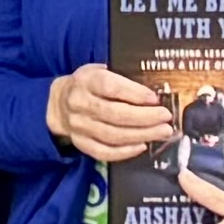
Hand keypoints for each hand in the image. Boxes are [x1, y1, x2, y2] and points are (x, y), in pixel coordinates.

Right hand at [46, 62, 172, 162]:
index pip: (111, 87)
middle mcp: (79, 104)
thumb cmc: (88, 86)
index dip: (135, 94)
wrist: (58, 104)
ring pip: (112, 135)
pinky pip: (103, 152)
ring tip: (162, 132)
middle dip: (145, 117)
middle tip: (166, 118)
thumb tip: (153, 95)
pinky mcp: (80, 143)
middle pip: (114, 114)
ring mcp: (79, 126)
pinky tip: (141, 146)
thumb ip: (122, 79)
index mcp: (86, 81)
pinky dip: (124, 152)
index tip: (155, 99)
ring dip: (142, 135)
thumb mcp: (100, 72)